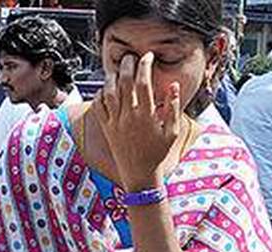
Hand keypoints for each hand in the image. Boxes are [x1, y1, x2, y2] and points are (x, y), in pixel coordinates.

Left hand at [93, 52, 180, 191]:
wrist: (139, 175)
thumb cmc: (158, 153)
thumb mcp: (172, 131)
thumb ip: (173, 106)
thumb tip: (173, 84)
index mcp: (146, 115)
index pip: (144, 82)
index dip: (145, 65)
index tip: (147, 57)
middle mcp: (128, 117)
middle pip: (124, 82)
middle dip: (127, 65)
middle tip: (130, 57)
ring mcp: (115, 123)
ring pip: (108, 92)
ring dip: (111, 76)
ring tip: (117, 69)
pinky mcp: (106, 129)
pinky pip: (98, 107)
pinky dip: (100, 94)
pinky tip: (106, 88)